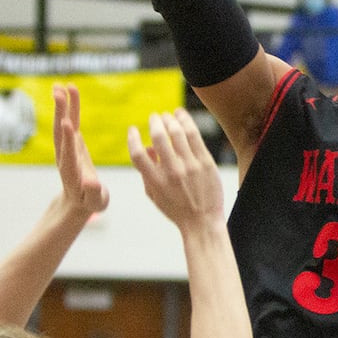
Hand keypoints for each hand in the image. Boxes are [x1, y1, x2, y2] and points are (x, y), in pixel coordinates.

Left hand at [53, 84, 109, 216]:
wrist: (77, 202)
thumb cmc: (90, 202)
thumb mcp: (96, 201)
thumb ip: (94, 192)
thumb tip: (92, 182)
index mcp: (72, 171)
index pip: (68, 152)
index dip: (68, 138)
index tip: (67, 123)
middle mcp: (65, 156)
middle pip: (61, 133)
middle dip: (60, 113)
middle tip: (58, 93)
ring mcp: (67, 148)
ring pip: (63, 124)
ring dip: (62, 105)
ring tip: (61, 85)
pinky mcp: (72, 142)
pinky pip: (71, 121)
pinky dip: (70, 106)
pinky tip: (69, 91)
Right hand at [128, 110, 224, 228]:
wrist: (203, 222)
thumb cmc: (177, 209)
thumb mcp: (154, 195)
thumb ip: (146, 172)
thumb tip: (147, 148)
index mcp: (155, 181)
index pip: (137, 153)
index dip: (132, 138)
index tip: (132, 129)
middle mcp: (172, 172)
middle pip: (158, 137)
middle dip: (154, 122)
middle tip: (154, 117)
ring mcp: (190, 166)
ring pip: (177, 132)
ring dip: (169, 119)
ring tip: (167, 115)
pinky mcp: (205, 162)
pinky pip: (194, 135)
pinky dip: (186, 121)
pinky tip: (181, 115)